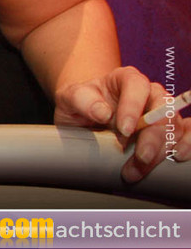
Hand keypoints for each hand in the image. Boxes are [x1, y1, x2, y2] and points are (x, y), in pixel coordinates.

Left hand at [54, 66, 189, 181]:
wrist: (83, 116)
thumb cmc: (79, 104)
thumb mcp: (70, 98)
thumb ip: (81, 100)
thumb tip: (102, 112)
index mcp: (126, 79)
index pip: (137, 86)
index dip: (133, 107)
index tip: (124, 130)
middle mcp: (149, 94)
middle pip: (162, 111)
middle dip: (153, 138)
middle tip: (140, 159)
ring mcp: (161, 112)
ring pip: (173, 127)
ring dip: (161, 151)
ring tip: (139, 169)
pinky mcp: (167, 130)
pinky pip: (186, 134)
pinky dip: (185, 146)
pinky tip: (177, 158)